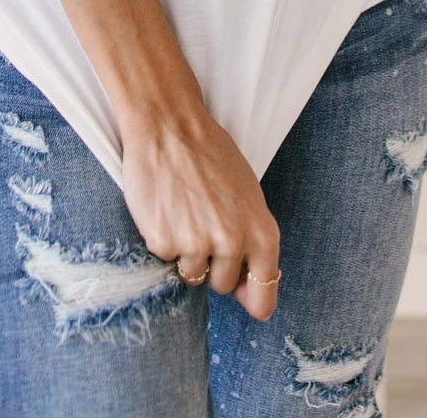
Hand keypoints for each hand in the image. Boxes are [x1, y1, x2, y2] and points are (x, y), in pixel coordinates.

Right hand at [120, 105, 281, 322]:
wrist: (169, 126)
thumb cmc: (210, 154)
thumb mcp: (247, 195)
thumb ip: (252, 239)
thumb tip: (247, 285)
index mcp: (261, 233)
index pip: (263, 298)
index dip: (251, 299)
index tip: (243, 297)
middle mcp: (232, 243)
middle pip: (222, 285)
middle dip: (212, 264)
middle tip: (202, 224)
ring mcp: (196, 245)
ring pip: (192, 275)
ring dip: (186, 252)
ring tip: (183, 212)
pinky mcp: (163, 242)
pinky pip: (165, 257)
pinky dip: (163, 238)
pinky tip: (165, 207)